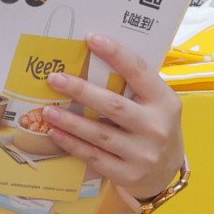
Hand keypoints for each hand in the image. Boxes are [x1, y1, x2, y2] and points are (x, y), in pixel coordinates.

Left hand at [40, 32, 185, 203]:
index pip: (140, 72)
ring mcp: (142, 154)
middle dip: (81, 90)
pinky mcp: (128, 174)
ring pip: (99, 133)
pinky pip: (94, 157)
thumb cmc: (154, 128)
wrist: (165, 173)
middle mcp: (156, 127)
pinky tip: (55, 133)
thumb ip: (134, 88)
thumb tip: (92, 62)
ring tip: (48, 109)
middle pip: (114, 105)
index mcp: (165, 102)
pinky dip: (72, 144)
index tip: (91, 38)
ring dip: (70, 121)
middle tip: (54, 78)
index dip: (116, 54)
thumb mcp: (156, 105)